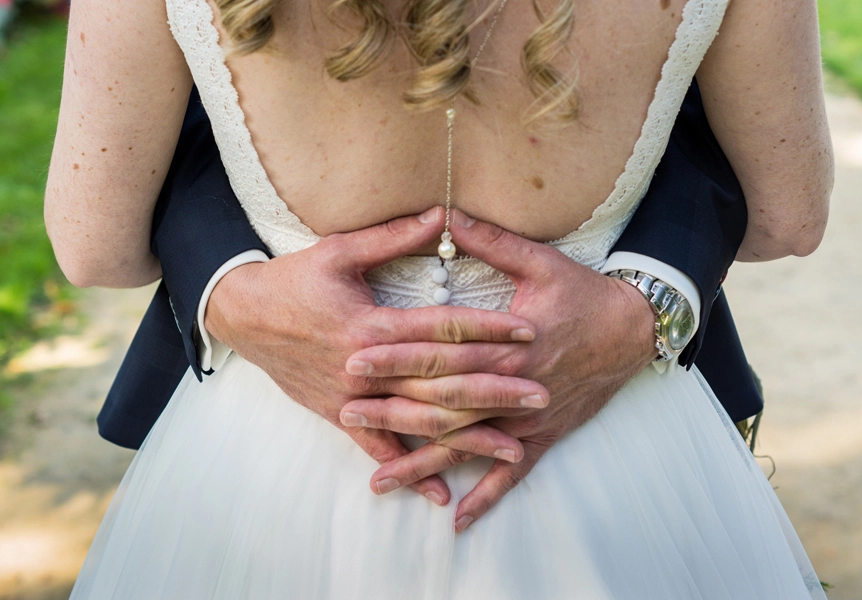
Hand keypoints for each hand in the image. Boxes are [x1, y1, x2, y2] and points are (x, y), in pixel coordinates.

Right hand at [205, 207, 545, 505]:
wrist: (243, 316)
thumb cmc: (293, 280)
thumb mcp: (338, 251)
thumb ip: (392, 238)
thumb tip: (441, 215)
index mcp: (371, 324)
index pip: (441, 328)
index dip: (487, 329)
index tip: (528, 331)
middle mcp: (366, 367)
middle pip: (441, 382)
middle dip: (494, 389)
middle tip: (540, 394)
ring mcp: (354, 398)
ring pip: (420, 422)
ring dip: (468, 435)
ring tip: (514, 445)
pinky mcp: (340, 415)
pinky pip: (379, 449)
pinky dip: (411, 470)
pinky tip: (443, 492)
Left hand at [342, 210, 657, 529]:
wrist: (633, 331)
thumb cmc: (583, 294)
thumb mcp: (539, 261)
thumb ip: (490, 242)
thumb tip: (446, 215)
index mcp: (505, 345)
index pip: (441, 353)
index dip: (398, 357)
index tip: (356, 361)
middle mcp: (511, 387)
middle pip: (443, 403)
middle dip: (393, 410)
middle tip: (347, 415)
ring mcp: (527, 418)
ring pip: (467, 445)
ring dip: (422, 463)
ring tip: (379, 481)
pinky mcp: (543, 436)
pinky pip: (512, 472)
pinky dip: (486, 496)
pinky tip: (457, 519)